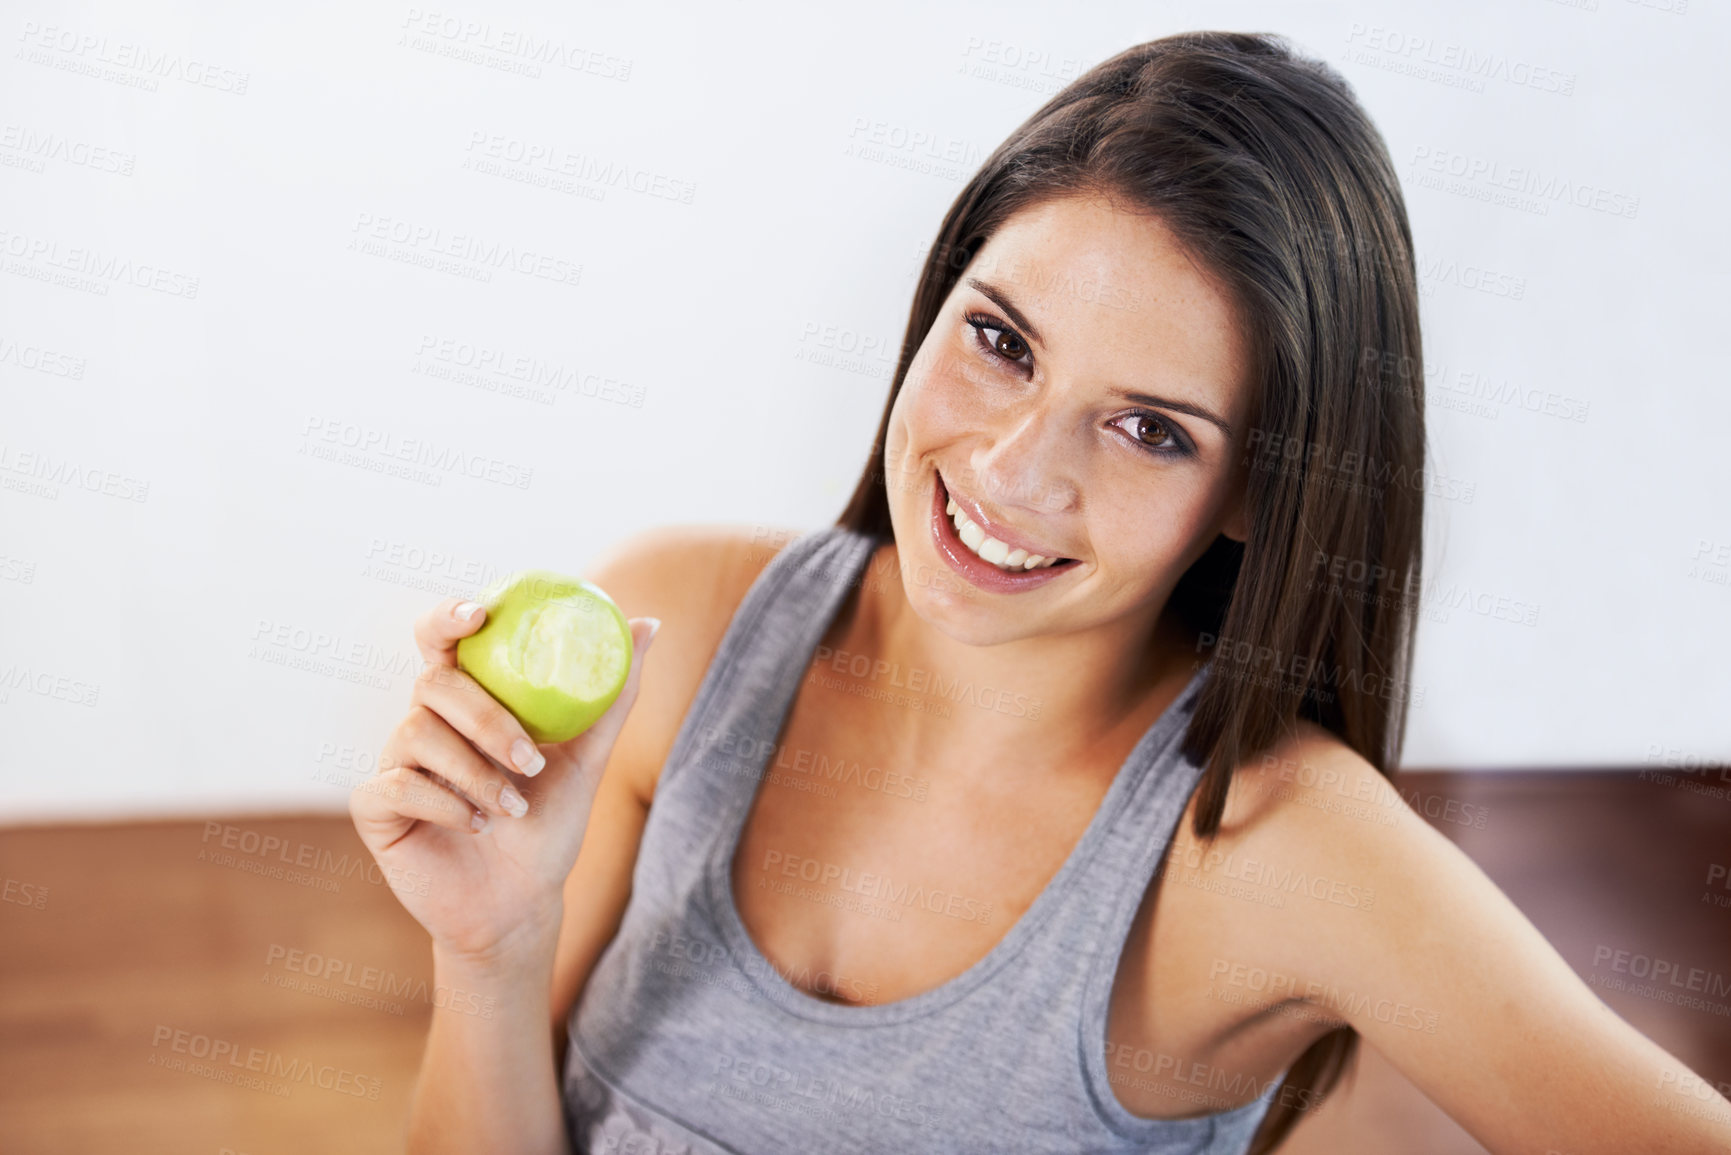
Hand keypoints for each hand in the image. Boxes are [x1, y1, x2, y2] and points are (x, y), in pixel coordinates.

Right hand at [349, 596, 658, 963]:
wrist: (521, 903)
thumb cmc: (549, 826)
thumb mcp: (588, 758)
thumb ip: (611, 693)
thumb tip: (648, 624)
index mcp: (466, 702)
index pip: (442, 640)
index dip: (448, 617)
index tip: (479, 615)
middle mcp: (425, 723)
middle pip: (435, 684)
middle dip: (486, 718)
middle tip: (531, 760)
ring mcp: (396, 763)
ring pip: (417, 733)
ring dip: (474, 771)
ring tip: (513, 808)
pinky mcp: (375, 808)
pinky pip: (396, 784)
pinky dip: (444, 803)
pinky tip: (475, 825)